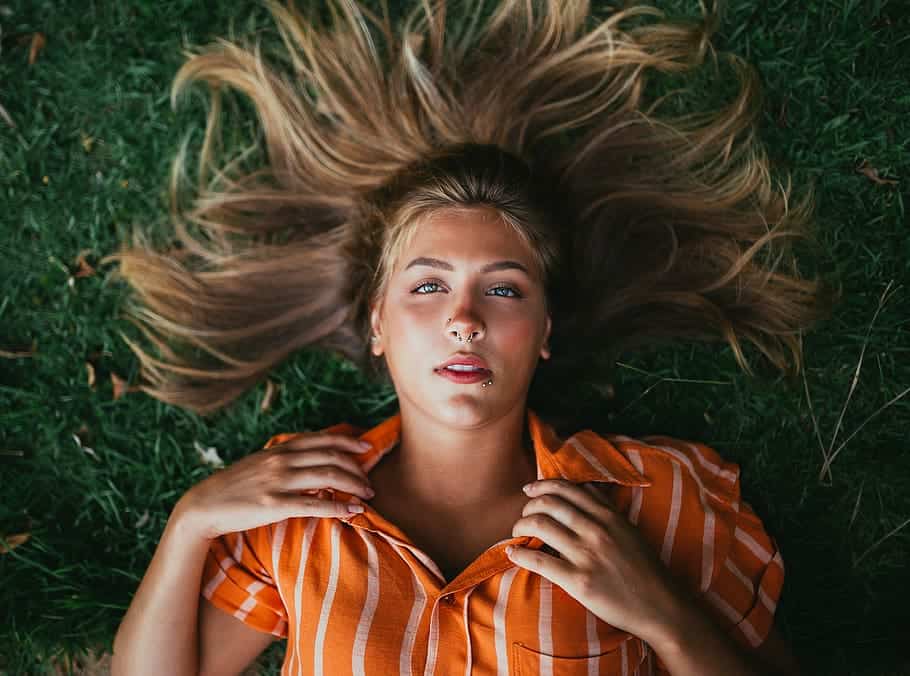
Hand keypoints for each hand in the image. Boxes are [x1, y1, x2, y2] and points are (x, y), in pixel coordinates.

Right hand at [177, 432, 375, 539]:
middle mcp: (282, 460)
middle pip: (331, 457)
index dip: (349, 442)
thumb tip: (315, 461)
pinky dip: (339, 507)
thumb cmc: (237, 485)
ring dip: (354, 485)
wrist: (205, 504)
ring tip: (368, 496)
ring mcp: (278, 481)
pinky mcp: (274, 505)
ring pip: (327, 477)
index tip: (368, 447)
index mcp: (281, 449)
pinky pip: (314, 505)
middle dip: (357, 468)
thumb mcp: (262, 463)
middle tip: (371, 482)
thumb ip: (287, 459)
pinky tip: (353, 512)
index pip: (323, 439)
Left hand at [506, 478, 684, 639]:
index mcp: (608, 516)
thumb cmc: (644, 569)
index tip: (529, 490)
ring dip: (520, 526)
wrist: (661, 607)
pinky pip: (539, 561)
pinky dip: (519, 554)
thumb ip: (605, 508)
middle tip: (523, 515)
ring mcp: (587, 555)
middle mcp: (597, 530)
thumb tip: (585, 487)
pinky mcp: (579, 581)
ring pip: (540, 526)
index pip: (567, 489)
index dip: (542, 486)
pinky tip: (512, 554)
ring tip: (517, 532)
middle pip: (549, 504)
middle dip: (528, 506)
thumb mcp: (628, 529)